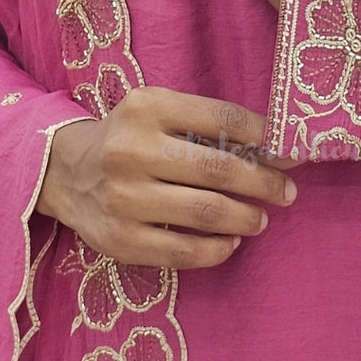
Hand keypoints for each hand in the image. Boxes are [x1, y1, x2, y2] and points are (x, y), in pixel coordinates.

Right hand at [35, 85, 301, 268]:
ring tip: (260, 218)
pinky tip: (230, 241)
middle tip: (287, 192)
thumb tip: (276, 146)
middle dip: (265, 182)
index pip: (222, 118)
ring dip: (246, 217)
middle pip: (219, 168)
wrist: (67, 173)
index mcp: (146, 107)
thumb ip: (208, 124)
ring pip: (206, 212)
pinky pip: (184, 252)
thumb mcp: (159, 112)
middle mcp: (131, 150)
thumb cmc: (131, 138)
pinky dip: (218, 249)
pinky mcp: (119, 239)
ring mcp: (123, 198)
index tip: (292, 153)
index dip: (265, 137)